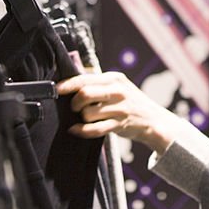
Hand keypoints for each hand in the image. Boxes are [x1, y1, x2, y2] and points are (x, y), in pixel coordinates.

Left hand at [56, 72, 183, 153]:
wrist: (153, 119)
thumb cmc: (129, 101)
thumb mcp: (118, 86)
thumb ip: (98, 84)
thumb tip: (70, 84)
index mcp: (114, 78)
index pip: (85, 79)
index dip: (68, 85)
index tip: (56, 90)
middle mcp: (117, 91)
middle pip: (85, 94)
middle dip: (74, 103)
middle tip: (75, 108)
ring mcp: (119, 108)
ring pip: (88, 113)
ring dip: (82, 118)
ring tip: (86, 118)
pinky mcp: (119, 124)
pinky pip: (95, 129)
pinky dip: (82, 131)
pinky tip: (76, 130)